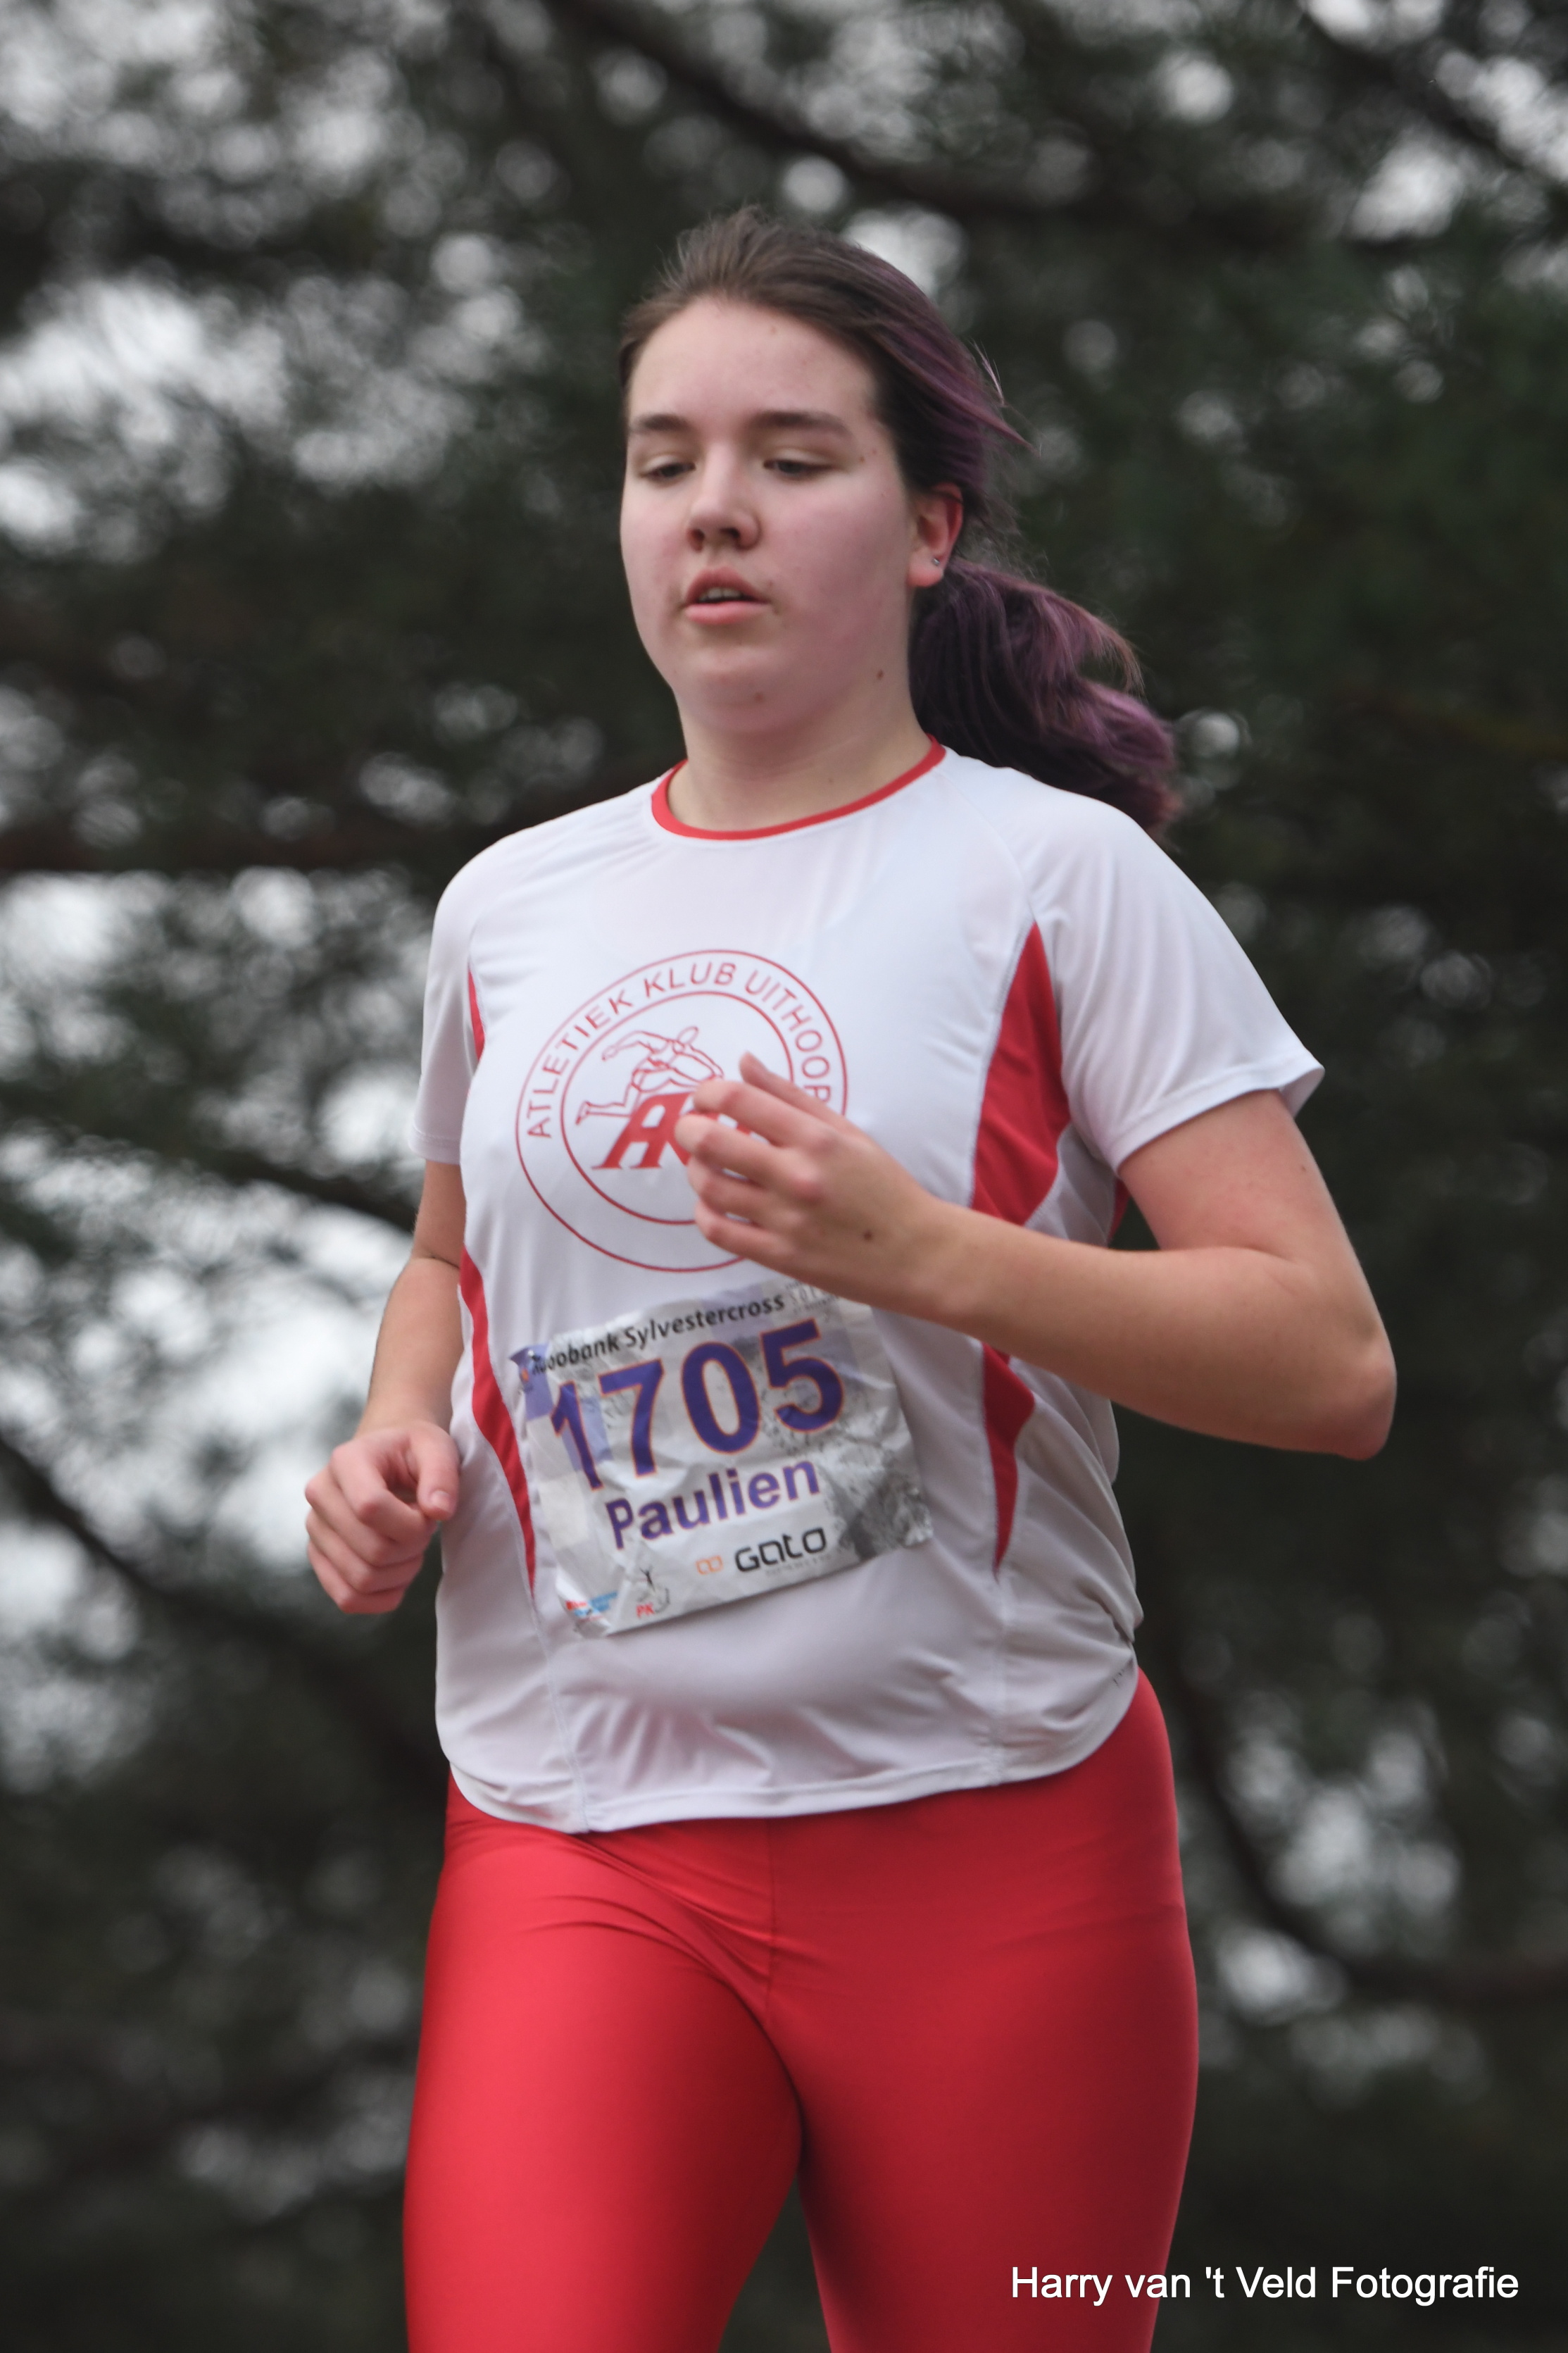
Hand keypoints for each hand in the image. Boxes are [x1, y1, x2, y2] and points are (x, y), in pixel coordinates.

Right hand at [304, 1422, 458, 1615]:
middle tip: (423, 1530)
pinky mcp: (319, 1557)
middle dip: (412, 1548)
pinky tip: (399, 1575)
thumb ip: (442, 1476)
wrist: (388, 1458)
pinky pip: (347, 1598)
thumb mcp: (437, 1448)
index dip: (411, 1524)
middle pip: (371, 1550)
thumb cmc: (413, 1452)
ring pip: (361, 1579)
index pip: (370, 1508)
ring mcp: (315, 1529)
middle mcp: (320, 1494)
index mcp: (345, 1461)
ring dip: (400, 1574)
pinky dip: (381, 1598)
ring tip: (411, 1548)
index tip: (429, 1514)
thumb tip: (439, 1511)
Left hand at [675, 1053, 957, 1311]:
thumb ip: (791, 1096)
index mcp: (816, 1138)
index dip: (707, 1093)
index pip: (738, 1100)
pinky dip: (704, 1213)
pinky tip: (714, 1204)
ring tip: (706, 1165)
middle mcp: (797, 1176)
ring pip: (709, 1186)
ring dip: (696, 1170)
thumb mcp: (846, 1131)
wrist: (915, 1253)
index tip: (706, 1099)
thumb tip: (744, 1062)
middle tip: (690, 1129)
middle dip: (687, 1128)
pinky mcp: (779, 1256)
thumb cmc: (882, 1187)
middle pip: (709, 1142)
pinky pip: (719, 1231)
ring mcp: (786, 1219)